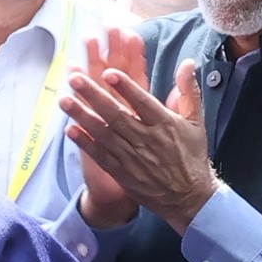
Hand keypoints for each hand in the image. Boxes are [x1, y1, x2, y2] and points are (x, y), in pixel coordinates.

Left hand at [62, 28, 218, 233]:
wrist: (188, 198)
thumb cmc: (191, 157)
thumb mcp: (196, 122)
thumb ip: (188, 91)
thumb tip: (187, 62)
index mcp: (165, 125)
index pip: (143, 102)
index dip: (126, 87)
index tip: (108, 72)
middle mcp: (147, 140)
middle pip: (116, 115)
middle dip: (94, 96)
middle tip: (75, 79)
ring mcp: (132, 158)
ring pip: (104, 133)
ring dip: (82, 116)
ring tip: (64, 99)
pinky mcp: (121, 172)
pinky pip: (100, 155)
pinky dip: (85, 143)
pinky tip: (69, 130)